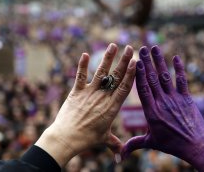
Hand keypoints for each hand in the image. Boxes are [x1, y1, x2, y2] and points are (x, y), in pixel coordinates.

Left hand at [35, 43, 135, 165]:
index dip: (131, 74)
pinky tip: (85, 54)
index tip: (136, 62)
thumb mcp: (104, 140)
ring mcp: (89, 93)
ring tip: (113, 45)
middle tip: (130, 48)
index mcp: (112, 107)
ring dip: (107, 58)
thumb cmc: (87, 139)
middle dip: (124, 61)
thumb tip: (122, 158)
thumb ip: (115, 145)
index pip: (125, 87)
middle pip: (116, 76)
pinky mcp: (76, 92)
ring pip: (101, 72)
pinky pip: (80, 76)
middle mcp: (103, 97)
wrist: (66, 138)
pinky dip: (82, 65)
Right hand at [121, 46, 203, 171]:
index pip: (143, 89)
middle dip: (147, 62)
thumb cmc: (171, 144)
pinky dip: (179, 69)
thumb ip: (134, 144)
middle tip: (142, 48)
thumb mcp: (151, 143)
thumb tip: (119, 155)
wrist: (195, 146)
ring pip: (165, 77)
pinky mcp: (186, 98)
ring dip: (160, 61)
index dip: (139, 73)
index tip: (135, 61)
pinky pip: (182, 81)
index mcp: (151, 112)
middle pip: (152, 79)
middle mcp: (162, 102)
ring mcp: (175, 99)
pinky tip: (176, 57)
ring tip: (154, 48)